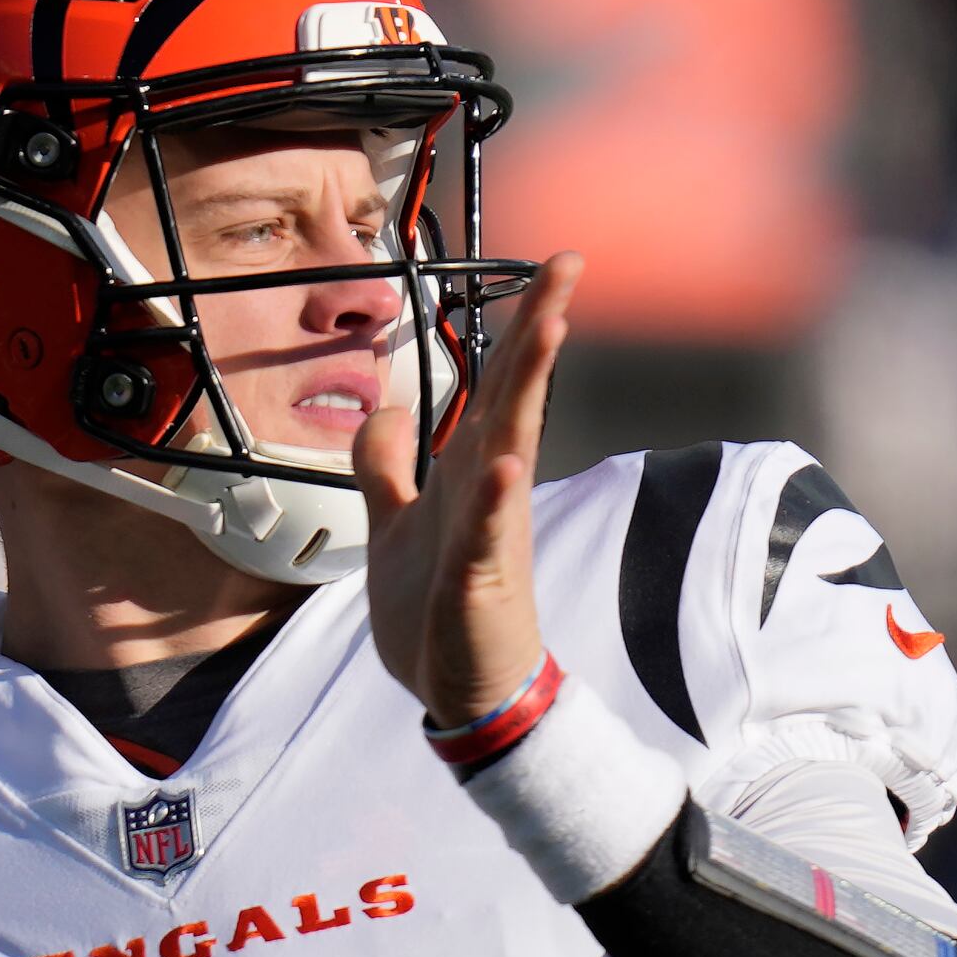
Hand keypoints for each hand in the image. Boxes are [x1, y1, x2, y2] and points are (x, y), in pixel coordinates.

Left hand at [356, 255, 582, 728]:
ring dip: (529, 386)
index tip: (552, 267)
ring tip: (551, 327)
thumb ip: (387, 467)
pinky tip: (504, 463)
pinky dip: (494, 496)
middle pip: (515, 395)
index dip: (520, 326)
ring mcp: (490, 531)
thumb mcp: (396, 523)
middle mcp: (489, 491)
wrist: (463, 692)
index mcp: (471, 472)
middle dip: (539, 328)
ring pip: (511, 445)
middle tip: (569, 265)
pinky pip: (486, 531)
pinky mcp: (480, 579)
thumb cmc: (438, 611)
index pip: (498, 385)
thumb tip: (387, 410)